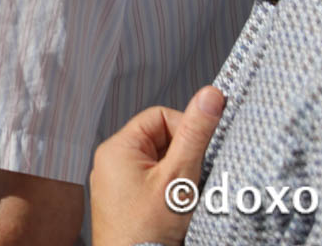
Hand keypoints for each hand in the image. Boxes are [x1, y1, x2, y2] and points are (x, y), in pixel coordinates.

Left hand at [89, 86, 223, 245]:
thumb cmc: (150, 228)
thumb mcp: (179, 176)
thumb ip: (196, 134)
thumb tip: (211, 93)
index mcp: (117, 147)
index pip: (160, 117)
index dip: (186, 131)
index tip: (200, 155)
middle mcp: (111, 162)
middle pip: (160, 140)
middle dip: (183, 158)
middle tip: (192, 183)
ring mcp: (115, 184)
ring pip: (158, 164)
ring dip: (178, 177)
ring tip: (182, 200)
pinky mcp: (123, 203)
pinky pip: (151, 184)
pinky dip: (169, 193)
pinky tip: (176, 211)